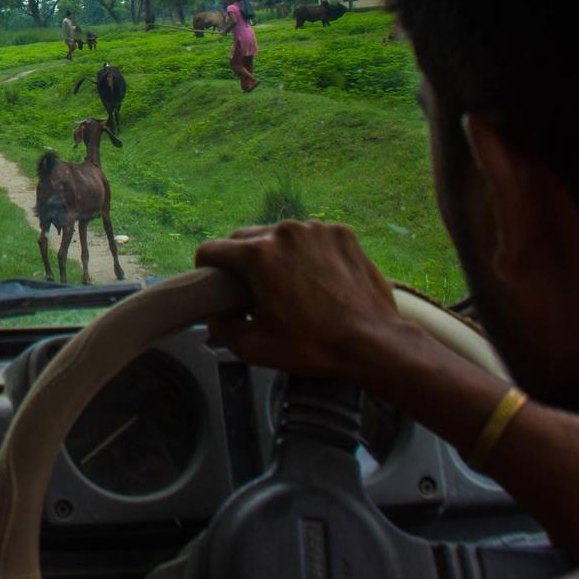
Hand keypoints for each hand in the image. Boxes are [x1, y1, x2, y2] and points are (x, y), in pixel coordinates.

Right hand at [194, 221, 407, 383]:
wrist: (373, 343)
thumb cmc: (314, 346)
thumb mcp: (255, 348)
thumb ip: (224, 329)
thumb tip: (216, 319)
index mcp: (258, 255)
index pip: (212, 249)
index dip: (205, 267)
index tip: (211, 281)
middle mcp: (285, 232)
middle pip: (245, 238)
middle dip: (239, 259)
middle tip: (247, 287)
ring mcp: (317, 230)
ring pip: (280, 235)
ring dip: (275, 254)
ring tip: (286, 282)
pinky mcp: (342, 234)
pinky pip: (312, 238)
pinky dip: (307, 253)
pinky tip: (316, 277)